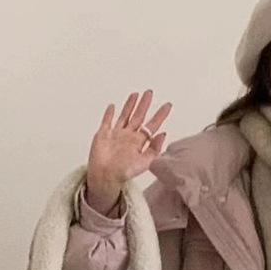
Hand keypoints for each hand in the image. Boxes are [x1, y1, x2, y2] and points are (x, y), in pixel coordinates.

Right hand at [86, 90, 172, 206]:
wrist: (105, 176)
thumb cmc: (124, 173)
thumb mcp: (144, 163)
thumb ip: (154, 149)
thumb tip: (163, 134)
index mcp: (139, 142)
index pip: (152, 125)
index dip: (160, 115)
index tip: (167, 106)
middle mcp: (128, 137)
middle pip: (138, 117)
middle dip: (144, 104)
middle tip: (150, 93)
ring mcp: (116, 135)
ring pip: (125, 116)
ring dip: (130, 105)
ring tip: (136, 94)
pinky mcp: (103, 134)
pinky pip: (107, 121)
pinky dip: (109, 113)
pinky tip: (113, 106)